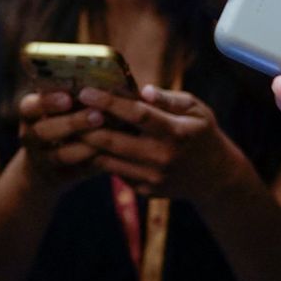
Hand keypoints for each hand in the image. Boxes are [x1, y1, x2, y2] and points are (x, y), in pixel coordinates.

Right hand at [15, 89, 109, 189]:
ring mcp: (42, 159)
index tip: (68, 97)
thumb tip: (115, 82)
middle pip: (43, 131)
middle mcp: (30, 136)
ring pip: (60, 154)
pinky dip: (93, 162)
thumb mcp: (60, 108)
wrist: (49, 166)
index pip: (29, 106)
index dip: (47, 102)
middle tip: (97, 115)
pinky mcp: (59, 177)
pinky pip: (76, 171)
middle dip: (72, 123)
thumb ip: (78, 96)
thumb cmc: (64, 123)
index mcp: (30, 113)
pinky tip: (110, 153)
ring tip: (107, 136)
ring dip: (85, 146)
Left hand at [76, 85, 247, 204]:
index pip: (136, 115)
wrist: (215, 178)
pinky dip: (98, 158)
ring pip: (107, 160)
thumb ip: (169, 99)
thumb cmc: (201, 133)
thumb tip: (143, 90)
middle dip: (85, 125)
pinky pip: (114, 172)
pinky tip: (85, 144)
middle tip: (65, 110)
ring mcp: (152, 178)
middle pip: (113, 141)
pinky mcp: (144, 190)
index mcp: (176, 132)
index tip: (85, 91)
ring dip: (85, 144)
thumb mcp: (196, 110)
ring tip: (68, 126)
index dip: (108, 102)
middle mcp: (162, 157)